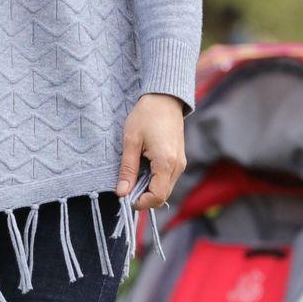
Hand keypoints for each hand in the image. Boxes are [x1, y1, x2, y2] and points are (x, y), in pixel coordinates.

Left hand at [117, 94, 187, 210]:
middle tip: (126, 186)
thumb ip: (127, 169)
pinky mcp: (179, 160)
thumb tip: (121, 193)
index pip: (157, 196)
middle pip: (163, 195)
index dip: (141, 202)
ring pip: (166, 189)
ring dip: (149, 189)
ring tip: (134, 175)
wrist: (164, 99)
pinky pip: (168, 179)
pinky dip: (155, 181)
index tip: (125, 196)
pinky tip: (143, 169)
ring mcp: (180, 163)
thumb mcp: (131, 141)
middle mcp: (177, 166)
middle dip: (144, 197)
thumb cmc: (146, 116)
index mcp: (166, 162)